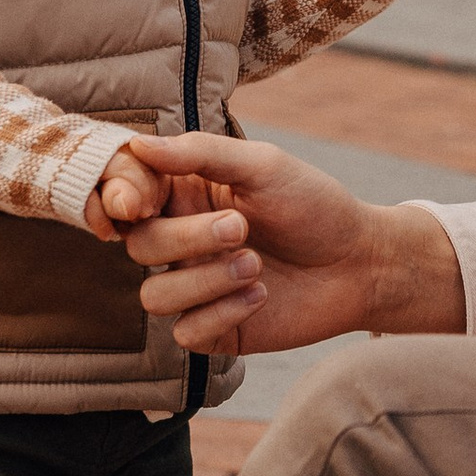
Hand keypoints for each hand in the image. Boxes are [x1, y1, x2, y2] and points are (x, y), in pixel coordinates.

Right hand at [93, 132, 463, 354]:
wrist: (361, 262)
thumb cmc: (313, 204)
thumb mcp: (263, 165)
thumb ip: (200, 153)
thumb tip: (139, 143)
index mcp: (185, 193)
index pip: (124, 194)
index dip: (115, 197)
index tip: (136, 203)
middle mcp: (182, 240)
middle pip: (140, 246)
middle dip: (188, 238)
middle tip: (241, 228)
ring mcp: (195, 287)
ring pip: (154, 296)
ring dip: (205, 281)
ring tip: (256, 265)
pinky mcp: (215, 328)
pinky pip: (185, 332)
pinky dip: (221, 313)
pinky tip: (261, 295)